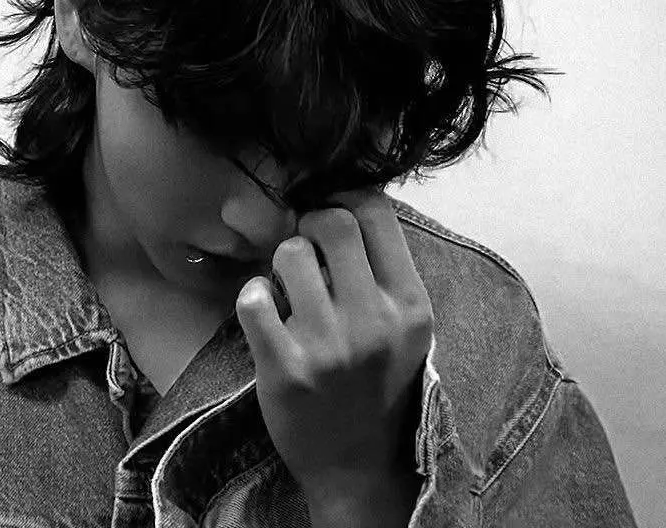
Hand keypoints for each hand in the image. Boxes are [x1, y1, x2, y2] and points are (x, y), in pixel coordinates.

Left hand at [234, 187, 433, 501]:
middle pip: (333, 221)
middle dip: (311, 223)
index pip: (377, 211)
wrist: (357, 467)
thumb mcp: (404, 327)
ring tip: (288, 290)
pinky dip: (254, 296)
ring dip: (281, 265)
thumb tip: (340, 199)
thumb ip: (380, 269)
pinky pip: (254, 297)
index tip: (334, 212)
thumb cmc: (377, 383)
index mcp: (411, 304)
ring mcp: (329, 346)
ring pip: (289, 252)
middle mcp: (375, 321)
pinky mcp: (285, 368)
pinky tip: (266, 314)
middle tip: (307, 250)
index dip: (347, 198)